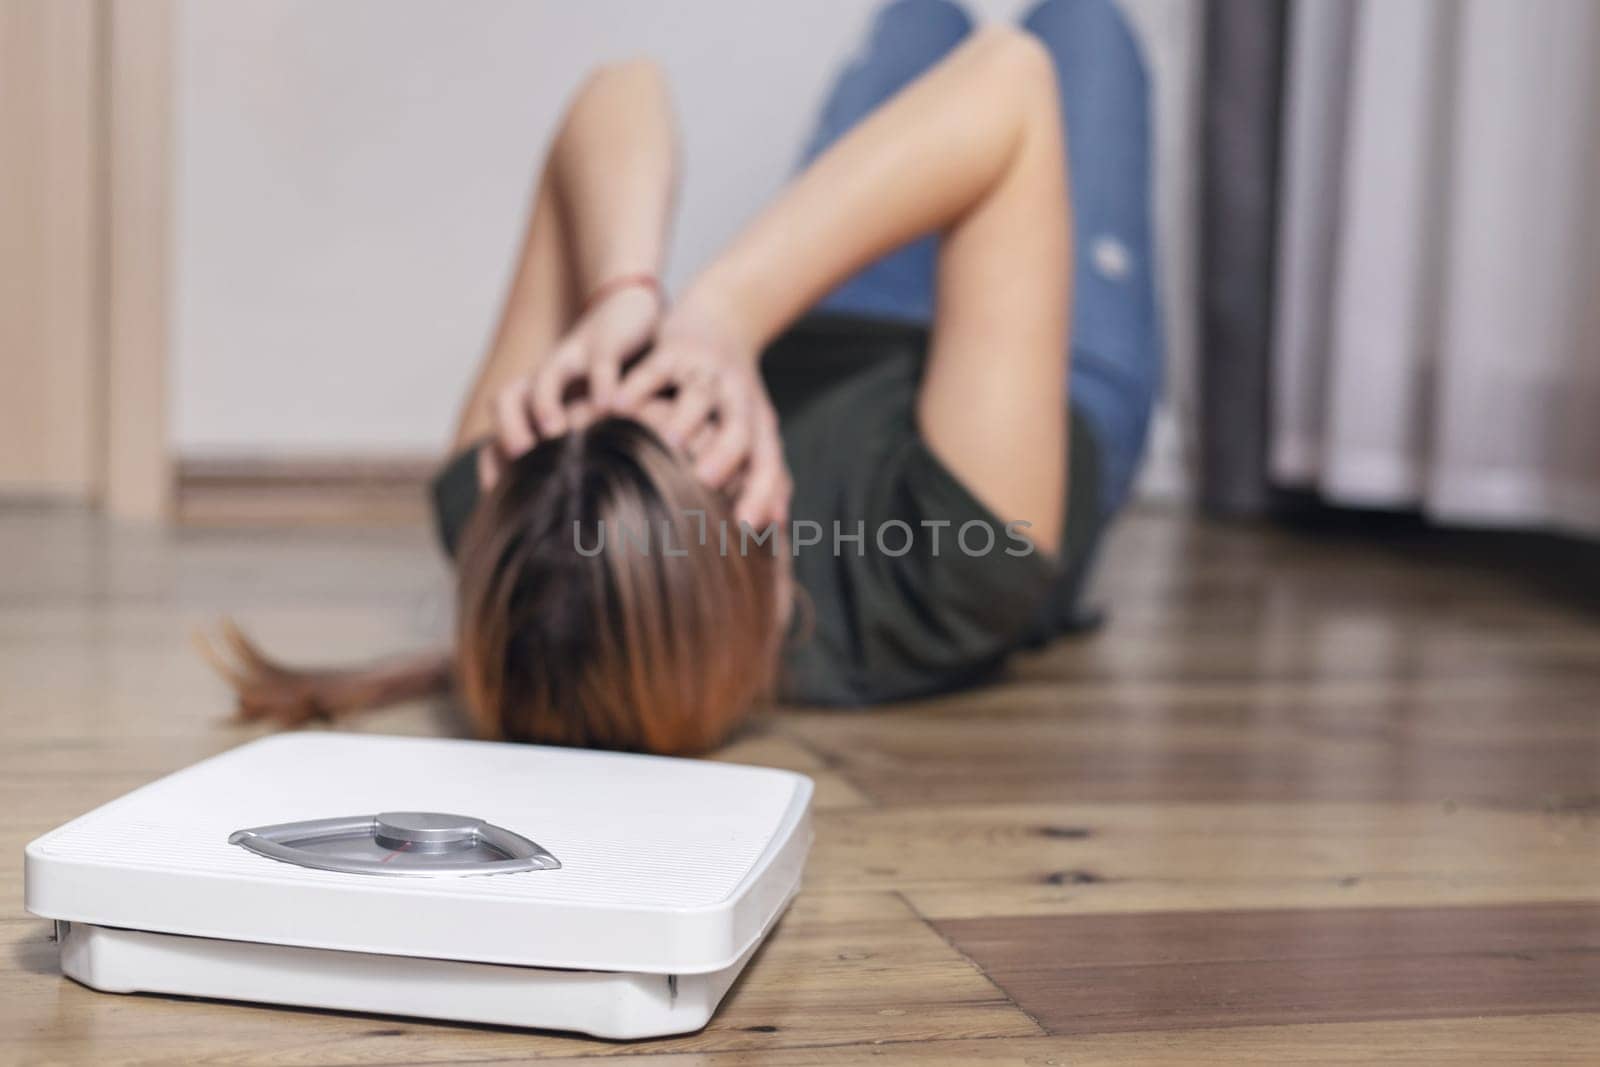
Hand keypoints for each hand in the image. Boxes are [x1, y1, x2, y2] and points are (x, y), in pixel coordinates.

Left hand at [478, 280, 661, 489]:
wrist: (628, 311)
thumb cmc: (609, 377)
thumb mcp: (588, 413)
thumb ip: (576, 448)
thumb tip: (568, 500)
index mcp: (537, 396)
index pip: (500, 427)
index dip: (491, 457)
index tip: (494, 494)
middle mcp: (547, 377)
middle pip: (509, 398)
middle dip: (508, 428)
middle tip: (517, 461)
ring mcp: (573, 357)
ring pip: (545, 376)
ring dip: (545, 404)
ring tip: (555, 433)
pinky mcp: (605, 342)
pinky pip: (600, 363)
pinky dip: (603, 383)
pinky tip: (612, 407)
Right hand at [612, 291, 790, 528]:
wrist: (723, 318)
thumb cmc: (734, 393)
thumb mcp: (756, 429)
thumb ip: (767, 476)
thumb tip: (778, 526)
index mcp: (758, 422)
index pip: (766, 461)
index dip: (761, 493)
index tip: (746, 526)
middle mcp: (737, 397)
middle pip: (739, 428)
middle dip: (725, 455)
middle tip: (705, 480)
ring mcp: (705, 371)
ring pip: (697, 396)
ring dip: (683, 419)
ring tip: (666, 442)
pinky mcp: (673, 348)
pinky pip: (654, 368)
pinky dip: (636, 385)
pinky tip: (615, 406)